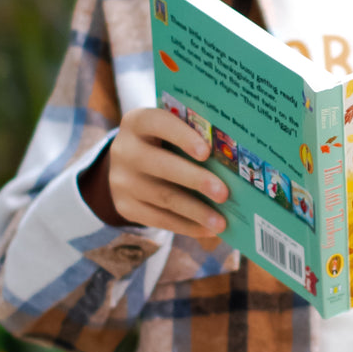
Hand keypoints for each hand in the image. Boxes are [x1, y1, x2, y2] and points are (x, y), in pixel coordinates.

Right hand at [79, 108, 228, 235]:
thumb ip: (193, 135)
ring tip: (221, 222)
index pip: (158, 123)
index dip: (182, 136)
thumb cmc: (164, 142)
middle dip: (196, 180)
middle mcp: (124, 150)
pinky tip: (207, 229)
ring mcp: (121, 181)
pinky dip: (186, 226)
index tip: (206, 152)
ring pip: (163, 197)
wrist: (128, 165)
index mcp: (137, 122)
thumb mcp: (170, 131)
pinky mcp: (125, 206)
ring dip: (196, 211)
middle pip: (162, 166)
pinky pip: (158, 219)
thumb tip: (231, 159)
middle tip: (224, 194)